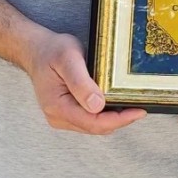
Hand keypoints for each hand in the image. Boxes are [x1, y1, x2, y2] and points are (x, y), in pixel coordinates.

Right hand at [22, 29, 145, 134]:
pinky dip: (105, 114)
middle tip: (141, 107)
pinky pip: (89, 119)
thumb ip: (81, 83)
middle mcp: (58, 117)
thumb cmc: (52, 51)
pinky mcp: (66, 112)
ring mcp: (61, 116)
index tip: (139, 111)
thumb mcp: (68, 59)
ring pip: (94, 125)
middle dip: (120, 120)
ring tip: (132, 105)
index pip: (94, 122)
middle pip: (95, 127)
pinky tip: (116, 103)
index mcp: (58, 106)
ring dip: (113, 118)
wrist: (37, 50)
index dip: (119, 120)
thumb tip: (98, 106)